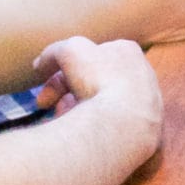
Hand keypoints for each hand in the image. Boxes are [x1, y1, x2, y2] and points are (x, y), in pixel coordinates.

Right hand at [31, 36, 162, 160]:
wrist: (124, 124)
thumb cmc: (99, 79)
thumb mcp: (69, 51)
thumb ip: (53, 52)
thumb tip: (40, 64)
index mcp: (127, 51)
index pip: (88, 56)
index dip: (61, 68)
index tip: (43, 81)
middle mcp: (140, 75)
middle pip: (92, 81)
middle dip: (63, 91)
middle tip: (43, 104)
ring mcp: (144, 103)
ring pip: (99, 105)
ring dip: (73, 110)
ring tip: (58, 118)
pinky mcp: (143, 130)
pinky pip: (110, 126)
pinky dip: (91, 127)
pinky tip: (76, 133)